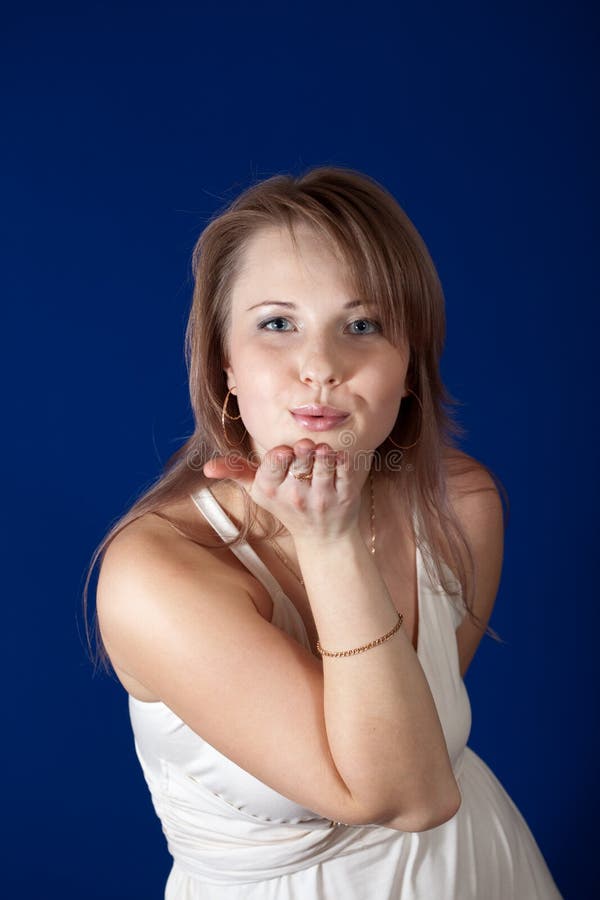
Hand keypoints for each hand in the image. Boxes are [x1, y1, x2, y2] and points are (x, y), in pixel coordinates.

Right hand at [203, 440, 368, 544]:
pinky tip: (340, 456)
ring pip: (323, 464)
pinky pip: (345, 472)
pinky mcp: (345, 497)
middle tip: (306, 446)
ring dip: (324, 453)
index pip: (273, 464)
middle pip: (299, 460)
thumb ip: (236, 472)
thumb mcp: (258, 491)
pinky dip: (344, 460)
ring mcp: (321, 497)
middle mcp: (295, 496)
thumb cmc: (286, 505)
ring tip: (322, 451)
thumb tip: (206, 467)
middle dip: (303, 449)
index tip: (284, 452)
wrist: (322, 536)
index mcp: (271, 490)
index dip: (280, 455)